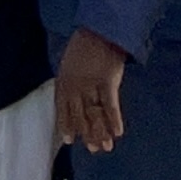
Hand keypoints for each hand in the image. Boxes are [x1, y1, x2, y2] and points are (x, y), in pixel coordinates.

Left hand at [55, 30, 128, 152]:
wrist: (100, 29)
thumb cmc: (86, 44)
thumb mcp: (71, 63)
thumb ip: (72, 81)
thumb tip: (77, 98)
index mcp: (64, 81)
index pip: (63, 109)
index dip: (67, 125)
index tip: (70, 140)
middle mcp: (75, 86)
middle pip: (80, 116)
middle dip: (87, 134)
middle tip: (94, 149)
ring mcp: (90, 85)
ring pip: (95, 115)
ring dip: (101, 132)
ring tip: (106, 147)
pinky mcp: (107, 82)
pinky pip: (110, 106)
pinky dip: (114, 120)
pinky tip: (118, 132)